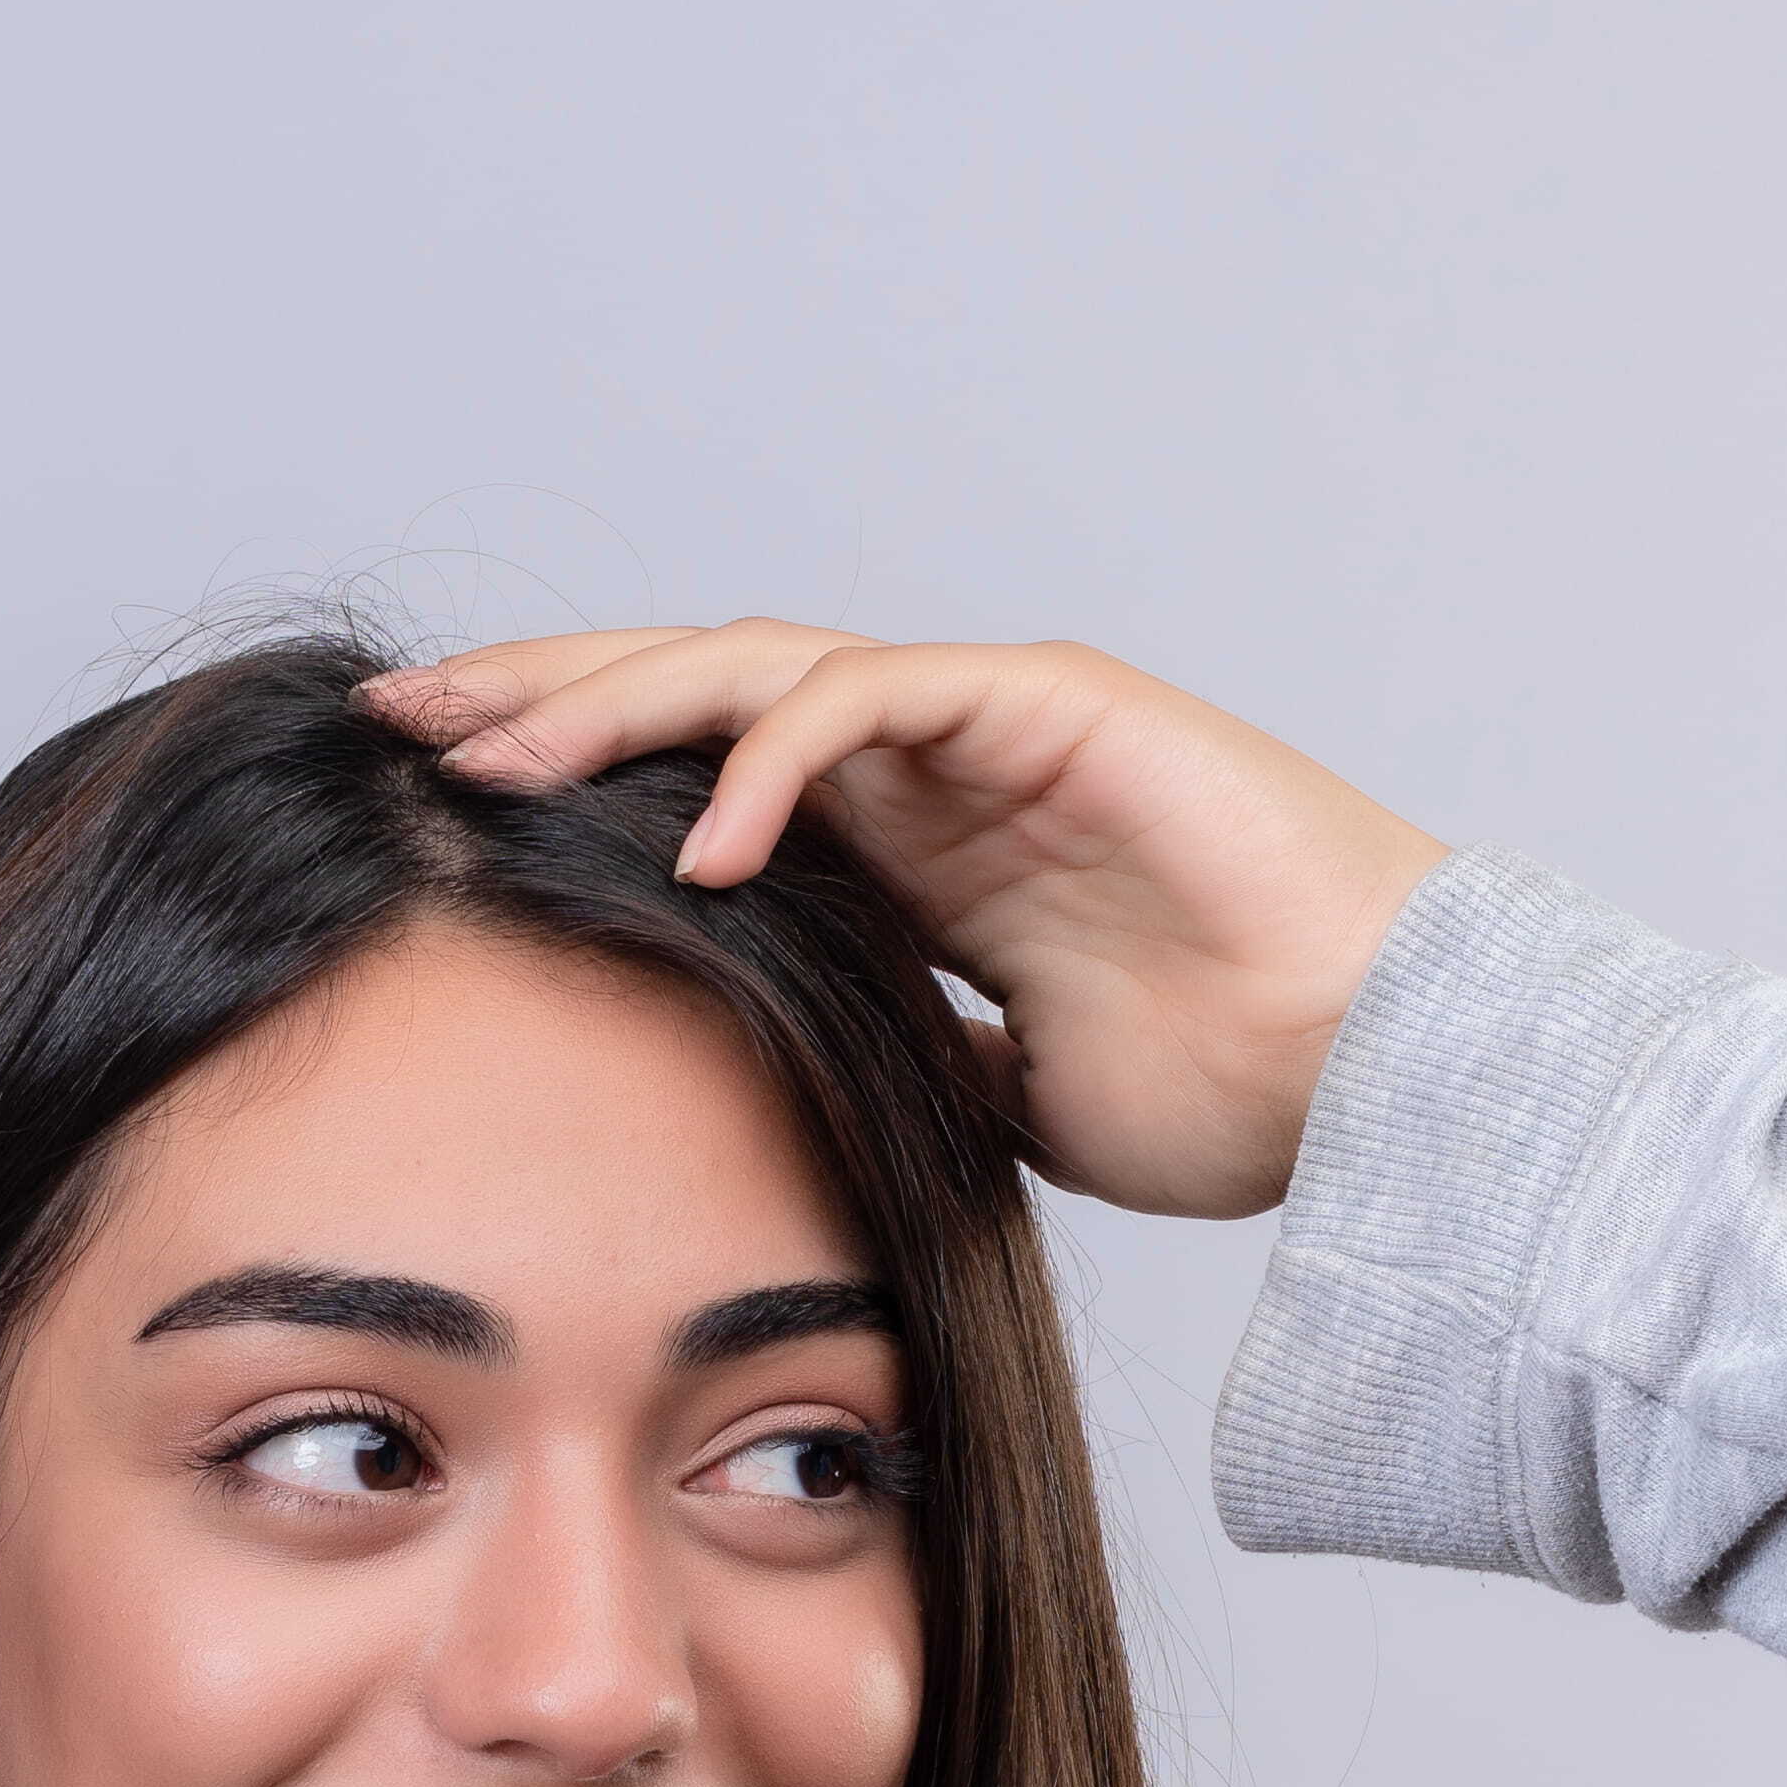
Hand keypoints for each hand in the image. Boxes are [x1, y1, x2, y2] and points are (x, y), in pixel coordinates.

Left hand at [363, 625, 1448, 1221]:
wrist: (1385, 1076)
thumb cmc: (1242, 1090)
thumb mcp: (1006, 1109)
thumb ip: (905, 1077)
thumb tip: (800, 1119)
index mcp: (912, 843)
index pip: (698, 774)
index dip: (571, 777)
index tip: (434, 809)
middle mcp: (935, 756)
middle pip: (694, 689)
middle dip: (541, 697)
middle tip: (400, 723)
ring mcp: (991, 716)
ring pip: (757, 667)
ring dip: (612, 701)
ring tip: (489, 756)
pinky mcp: (1051, 701)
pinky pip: (875, 699)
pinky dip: (770, 758)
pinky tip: (688, 840)